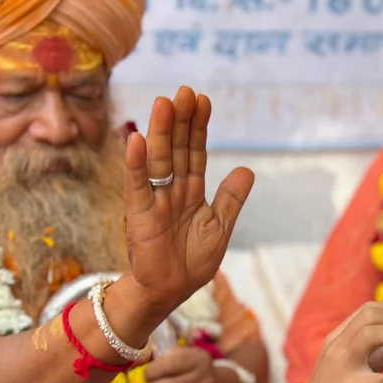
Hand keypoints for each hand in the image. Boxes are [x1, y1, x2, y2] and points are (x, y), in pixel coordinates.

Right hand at [124, 88, 253, 312]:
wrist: (171, 291)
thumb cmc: (192, 261)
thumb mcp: (219, 227)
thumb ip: (230, 199)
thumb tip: (246, 168)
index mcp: (192, 190)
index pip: (196, 152)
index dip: (199, 127)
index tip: (203, 99)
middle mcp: (172, 189)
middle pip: (177, 148)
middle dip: (181, 121)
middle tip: (186, 91)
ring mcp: (155, 199)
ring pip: (159, 160)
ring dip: (160, 132)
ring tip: (164, 103)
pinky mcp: (139, 214)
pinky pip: (137, 185)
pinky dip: (135, 164)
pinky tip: (136, 140)